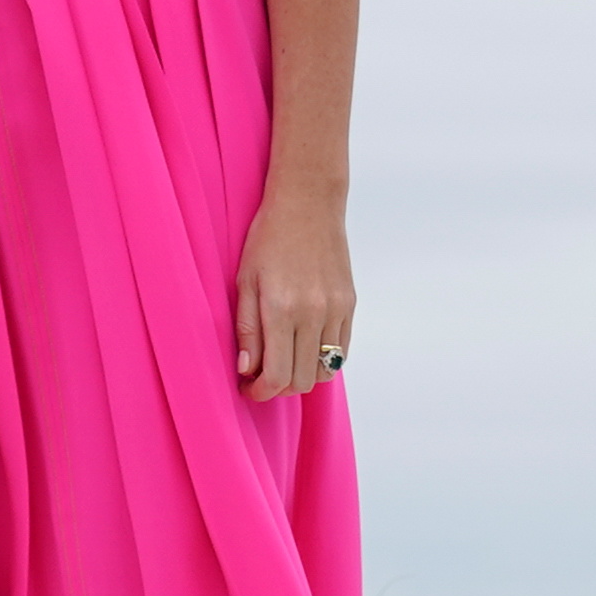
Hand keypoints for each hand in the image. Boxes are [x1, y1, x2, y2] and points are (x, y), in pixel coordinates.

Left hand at [238, 194, 354, 402]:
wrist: (309, 203)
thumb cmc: (268, 238)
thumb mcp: (245, 281)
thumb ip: (247, 328)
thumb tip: (248, 369)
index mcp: (282, 309)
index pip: (277, 375)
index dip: (261, 392)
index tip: (248, 388)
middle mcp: (314, 314)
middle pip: (302, 380)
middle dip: (279, 388)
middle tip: (261, 377)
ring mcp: (337, 310)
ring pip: (325, 370)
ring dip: (302, 375)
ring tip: (284, 361)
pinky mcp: (350, 305)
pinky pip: (341, 350)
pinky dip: (322, 359)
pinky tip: (304, 346)